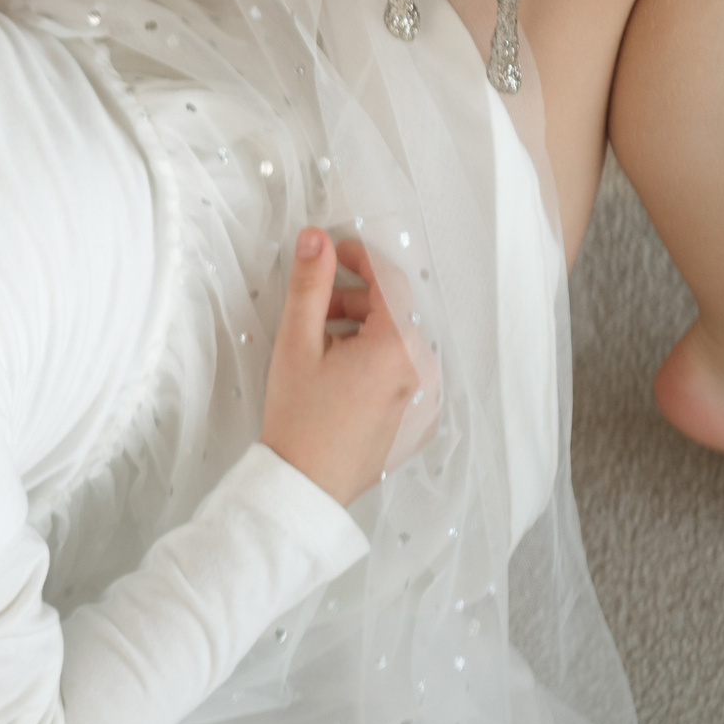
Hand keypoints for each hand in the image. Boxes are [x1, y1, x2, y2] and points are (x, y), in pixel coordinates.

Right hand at [261, 228, 421, 503]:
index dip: (359, 258)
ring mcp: (427, 399)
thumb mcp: (296, 343)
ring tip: (324, 351)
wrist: (305, 483)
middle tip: (314, 313)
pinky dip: (378, 364)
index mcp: (398, 347)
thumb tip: (315, 239)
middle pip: (394, 314)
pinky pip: (406, 374)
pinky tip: (343, 380)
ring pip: (400, 344)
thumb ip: (309, 285)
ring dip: (365, 334)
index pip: (389, 281)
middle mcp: (424, 370)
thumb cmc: (298, 416)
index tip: (331, 252)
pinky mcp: (421, 421)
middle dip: (355, 302)